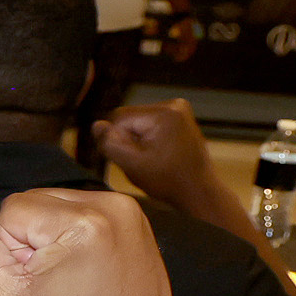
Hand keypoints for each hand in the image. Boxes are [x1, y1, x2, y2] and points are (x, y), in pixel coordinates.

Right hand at [0, 188, 179, 295]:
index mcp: (83, 223)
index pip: (11, 210)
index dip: (13, 248)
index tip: (41, 279)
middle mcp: (111, 206)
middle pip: (34, 199)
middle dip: (34, 237)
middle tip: (56, 277)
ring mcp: (127, 208)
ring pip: (55, 201)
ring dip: (53, 233)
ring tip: (73, 271)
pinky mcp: (133, 215)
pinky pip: (80, 208)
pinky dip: (74, 232)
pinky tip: (87, 262)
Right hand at [96, 99, 225, 213]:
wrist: (198, 190)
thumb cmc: (168, 180)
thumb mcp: (131, 164)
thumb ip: (109, 143)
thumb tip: (97, 126)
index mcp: (163, 113)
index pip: (118, 118)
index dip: (116, 139)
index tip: (129, 158)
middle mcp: (174, 105)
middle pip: (128, 118)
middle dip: (129, 139)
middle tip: (142, 161)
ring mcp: (179, 110)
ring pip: (137, 121)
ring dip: (137, 139)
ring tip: (152, 159)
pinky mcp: (180, 117)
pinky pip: (149, 123)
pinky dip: (148, 138)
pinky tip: (158, 153)